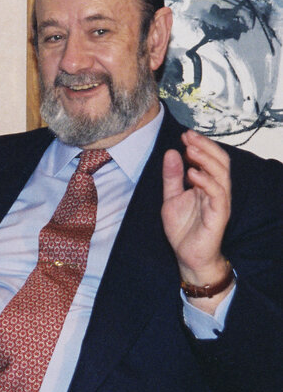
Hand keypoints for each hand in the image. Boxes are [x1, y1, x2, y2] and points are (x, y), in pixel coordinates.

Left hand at [162, 130, 232, 304]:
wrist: (188, 256)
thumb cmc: (183, 229)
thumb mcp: (170, 198)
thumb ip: (172, 177)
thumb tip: (172, 152)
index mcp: (206, 185)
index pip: (209, 159)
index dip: (199, 146)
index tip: (185, 134)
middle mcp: (216, 191)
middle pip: (220, 162)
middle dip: (205, 147)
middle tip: (189, 136)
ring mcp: (219, 202)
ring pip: (222, 175)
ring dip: (206, 160)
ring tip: (191, 149)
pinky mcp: (219, 214)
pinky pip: (217, 194)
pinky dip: (206, 181)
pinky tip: (193, 173)